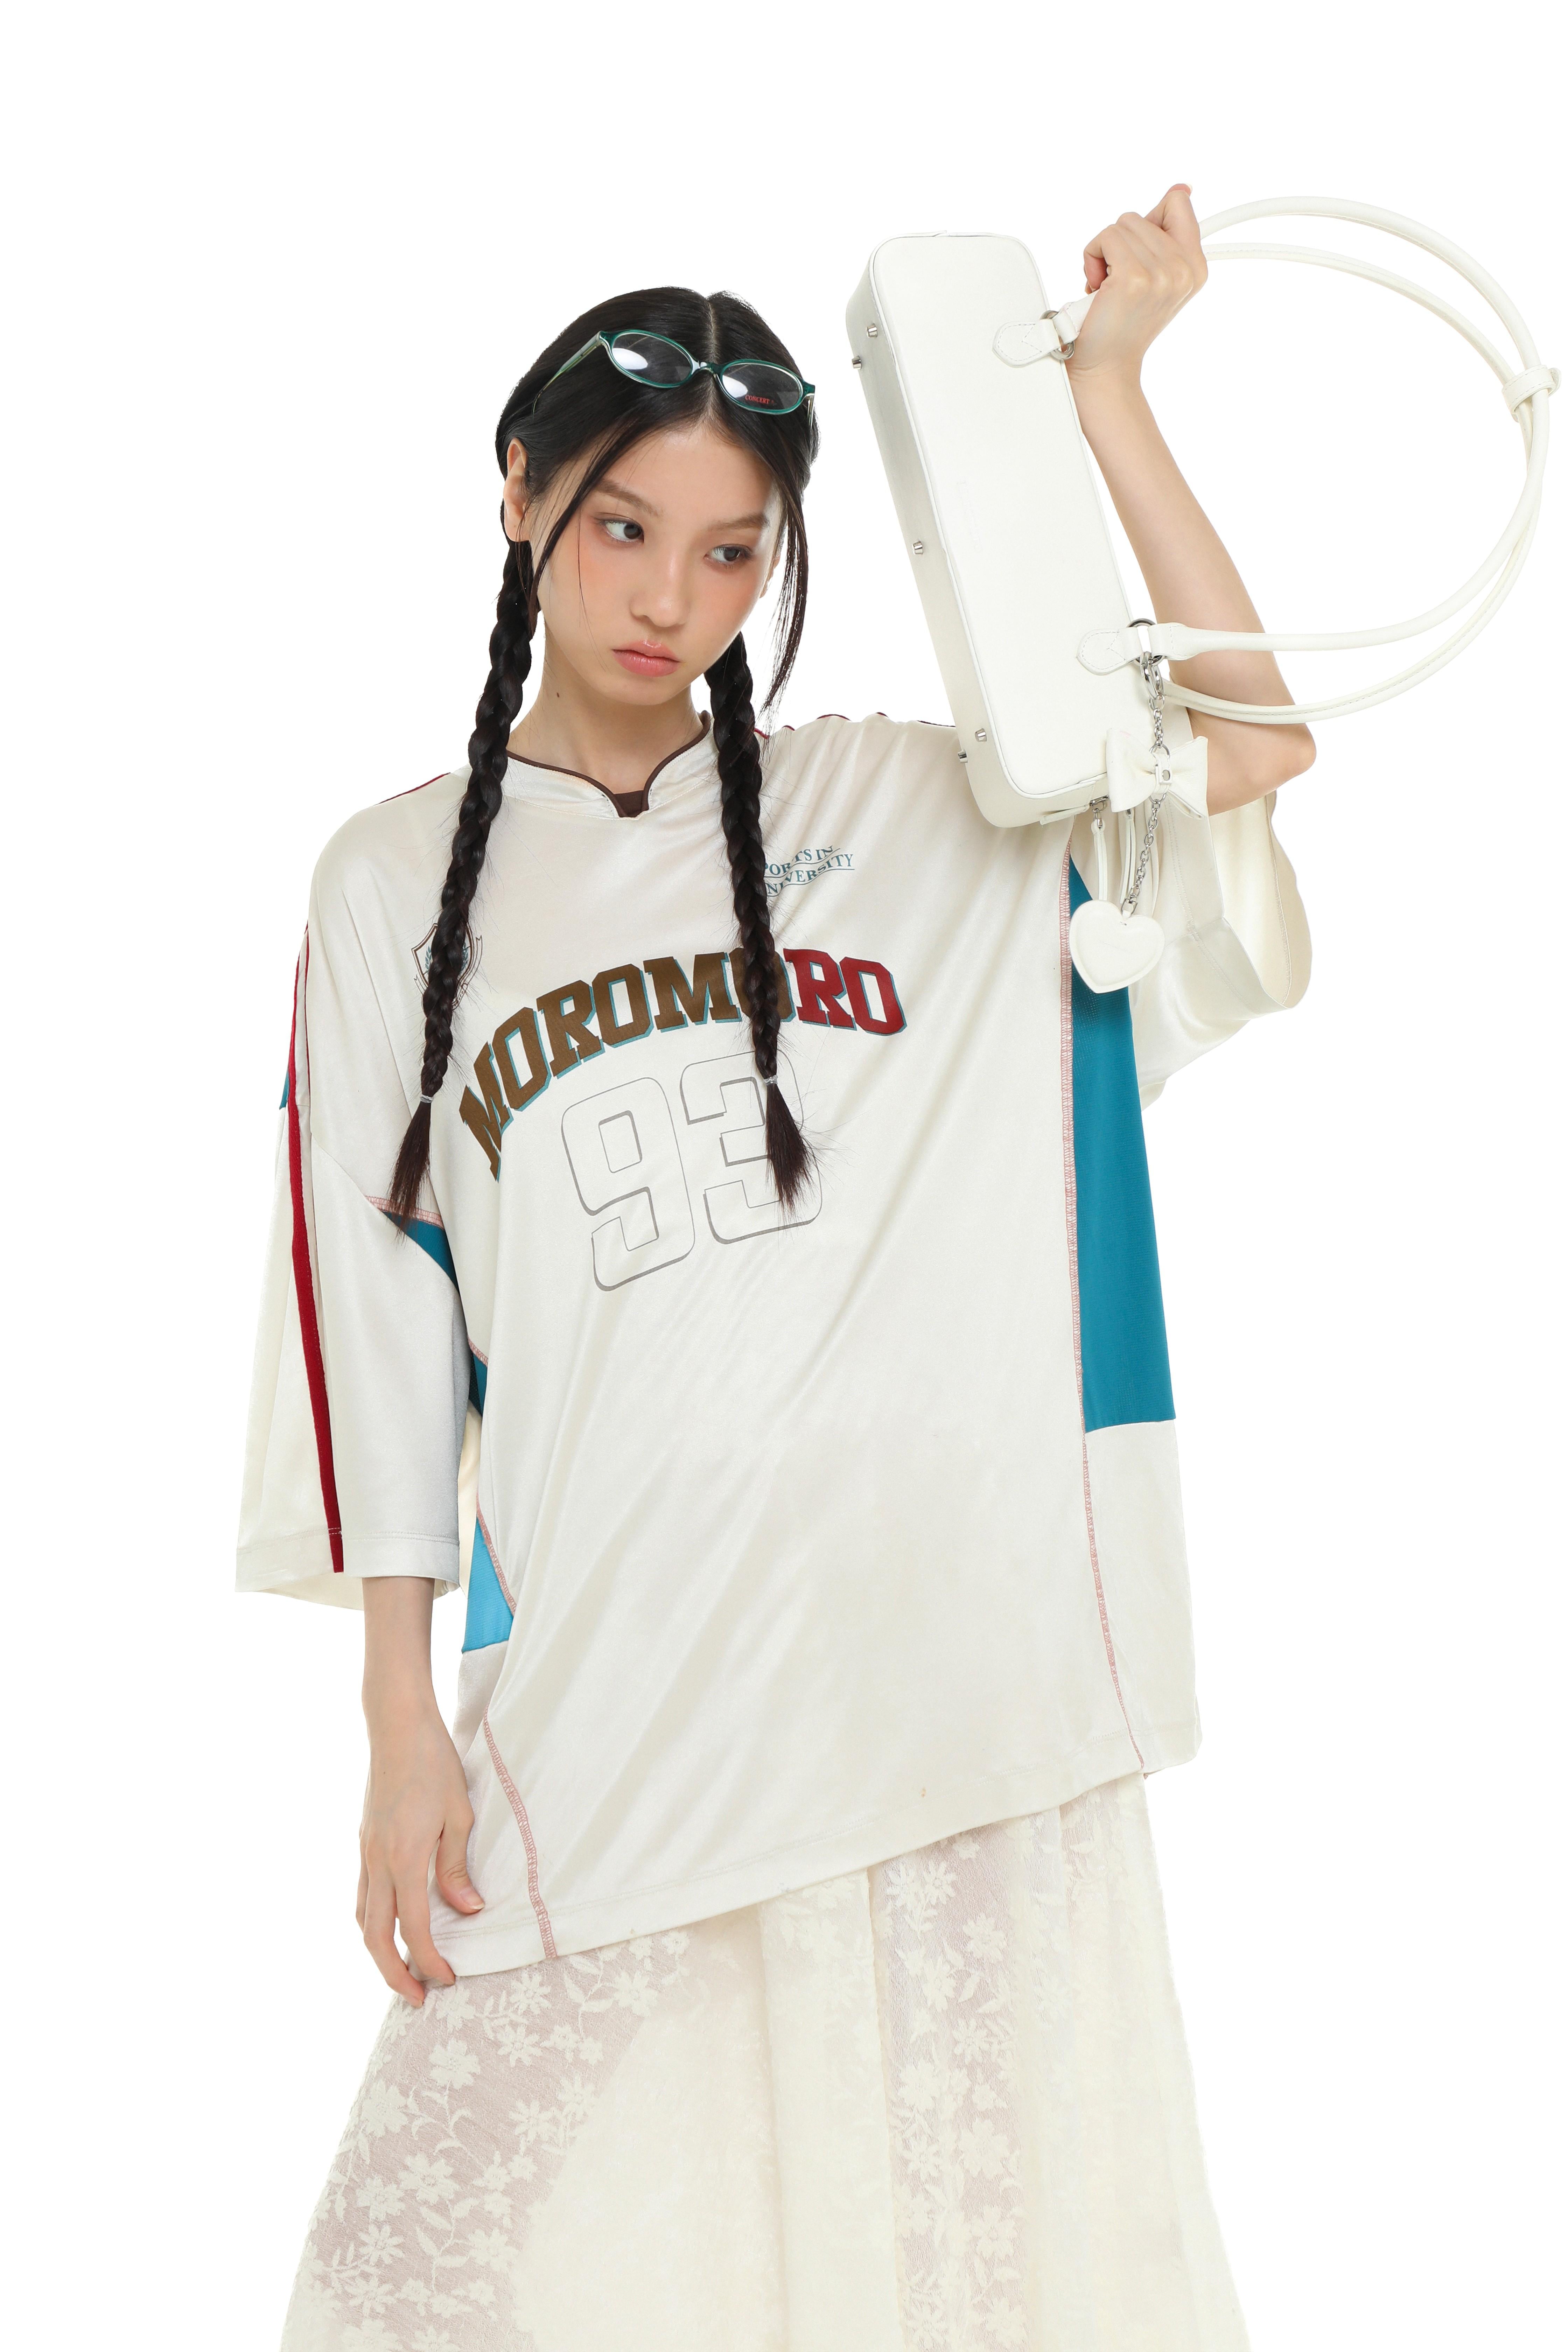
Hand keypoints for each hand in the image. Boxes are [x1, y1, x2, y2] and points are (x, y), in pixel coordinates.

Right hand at [357, 1699, 482, 2006]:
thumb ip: (456, 1867)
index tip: (447, 1980)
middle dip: (394, 1974)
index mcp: (403, 1857)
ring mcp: (365, 1852)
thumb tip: (468, 1911)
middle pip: (375, 1936)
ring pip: (363, 1918)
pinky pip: (362, 1895)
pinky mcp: (363, 1842)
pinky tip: (391, 1926)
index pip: (413, 1927)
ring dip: (379, 1951)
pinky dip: (373, 1921)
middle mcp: (376, 1861)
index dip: (429, 1960)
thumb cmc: (434, 1764)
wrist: (397, 1725)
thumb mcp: (459, 1815)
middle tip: (418, 1998)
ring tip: (404, 1970)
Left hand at [1066, 186, 1207, 391]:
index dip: (1151, 217)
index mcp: (1196, 267)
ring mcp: (1162, 273)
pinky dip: (1092, 257)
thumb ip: (1165, 233)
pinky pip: (1105, 238)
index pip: (1177, 204)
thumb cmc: (1121, 324)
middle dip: (1120, 244)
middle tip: (1117, 281)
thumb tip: (1182, 188)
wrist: (1105, 366)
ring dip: (1104, 253)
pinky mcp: (1133, 277)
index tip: (1138, 249)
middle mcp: (1184, 269)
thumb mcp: (1154, 274)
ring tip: (1106, 288)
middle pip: (1139, 216)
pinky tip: (1097, 288)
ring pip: (1121, 225)